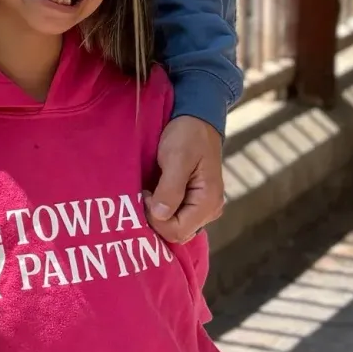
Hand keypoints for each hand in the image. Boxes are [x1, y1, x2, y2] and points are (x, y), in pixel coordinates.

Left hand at [147, 115, 225, 240]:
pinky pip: (175, 216)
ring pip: (174, 227)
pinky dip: (161, 210)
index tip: (146, 194)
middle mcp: (208, 211)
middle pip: (176, 233)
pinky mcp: (192, 201)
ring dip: (156, 216)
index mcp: (208, 202)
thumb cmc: (188, 135)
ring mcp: (201, 208)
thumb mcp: (177, 158)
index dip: (156, 219)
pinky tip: (151, 195)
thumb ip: (170, 189)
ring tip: (146, 193)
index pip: (177, 232)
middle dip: (155, 219)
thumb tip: (159, 215)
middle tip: (144, 194)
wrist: (196, 118)